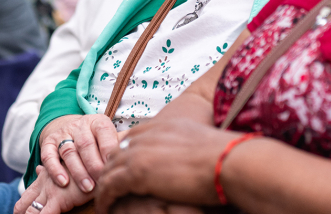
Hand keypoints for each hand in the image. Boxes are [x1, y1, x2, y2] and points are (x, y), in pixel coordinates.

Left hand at [14, 165, 90, 213]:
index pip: (26, 196)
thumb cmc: (83, 165)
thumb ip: (49, 169)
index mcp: (43, 177)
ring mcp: (49, 192)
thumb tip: (38, 168)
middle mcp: (43, 184)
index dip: (20, 209)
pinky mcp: (59, 199)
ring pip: (31, 211)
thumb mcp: (64, 164)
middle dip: (20, 213)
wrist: (96, 160)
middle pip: (23, 205)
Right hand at [40, 114, 118, 192]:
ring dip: (78, 171)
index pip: (103, 132)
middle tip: (101, 181)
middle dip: (94, 165)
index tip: (113, 166)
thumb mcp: (109, 136)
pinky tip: (63, 182)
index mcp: (97, 121)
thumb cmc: (97, 139)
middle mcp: (79, 125)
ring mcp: (63, 133)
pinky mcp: (49, 142)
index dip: (108, 150)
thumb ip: (118, 143)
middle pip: (85, 144)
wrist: (70, 128)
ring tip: (88, 187)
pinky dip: (55, 169)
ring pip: (69, 151)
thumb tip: (132, 151)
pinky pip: (48, 155)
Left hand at [95, 120, 238, 213]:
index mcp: (164, 126)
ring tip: (103, 200)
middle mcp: (148, 135)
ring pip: (109, 169)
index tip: (124, 168)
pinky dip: (104, 198)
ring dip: (104, 185)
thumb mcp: (203, 141)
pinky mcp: (136, 172)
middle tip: (109, 186)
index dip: (125, 153)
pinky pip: (109, 186)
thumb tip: (199, 159)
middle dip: (111, 168)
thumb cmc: (226, 156)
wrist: (228, 161)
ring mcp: (140, 152)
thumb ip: (190, 146)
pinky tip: (104, 208)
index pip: (133, 137)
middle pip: (117, 151)